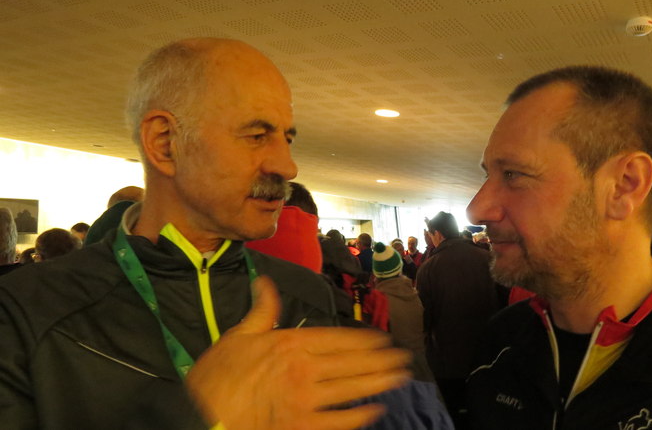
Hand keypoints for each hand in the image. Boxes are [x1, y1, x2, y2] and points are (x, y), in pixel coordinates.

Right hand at [186, 275, 410, 429]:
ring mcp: (304, 400)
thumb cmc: (217, 377)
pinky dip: (358, 416)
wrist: (202, 415)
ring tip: (398, 380)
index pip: (337, 339)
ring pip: (351, 389)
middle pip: (351, 363)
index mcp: (291, 345)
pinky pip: (337, 421)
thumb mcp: (238, 335)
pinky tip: (374, 411)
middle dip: (380, 361)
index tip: (383, 340)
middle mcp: (304, 370)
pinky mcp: (300, 425)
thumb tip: (265, 283)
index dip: (363, 340)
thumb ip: (261, 311)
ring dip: (377, 383)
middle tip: (403, 360)